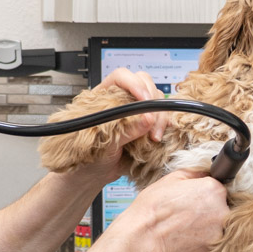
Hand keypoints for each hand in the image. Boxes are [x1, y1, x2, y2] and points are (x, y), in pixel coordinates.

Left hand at [77, 68, 170, 185]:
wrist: (92, 175)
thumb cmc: (87, 156)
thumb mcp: (103, 144)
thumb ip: (124, 130)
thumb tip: (146, 119)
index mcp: (103, 95)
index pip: (121, 77)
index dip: (134, 84)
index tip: (144, 100)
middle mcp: (121, 99)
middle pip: (144, 84)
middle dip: (152, 102)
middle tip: (151, 123)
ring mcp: (136, 112)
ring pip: (156, 100)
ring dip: (160, 116)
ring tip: (153, 137)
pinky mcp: (147, 125)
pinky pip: (162, 117)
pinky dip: (164, 126)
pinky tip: (158, 138)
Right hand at [125, 169, 227, 251]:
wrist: (143, 236)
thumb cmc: (153, 206)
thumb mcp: (172, 179)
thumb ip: (194, 174)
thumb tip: (205, 173)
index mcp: (214, 190)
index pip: (218, 190)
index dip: (204, 195)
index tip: (194, 200)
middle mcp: (221, 211)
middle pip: (220, 210)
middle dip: (207, 213)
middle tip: (186, 216)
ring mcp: (217, 234)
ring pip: (215, 229)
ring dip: (204, 229)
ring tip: (184, 229)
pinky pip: (207, 245)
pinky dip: (198, 243)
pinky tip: (183, 240)